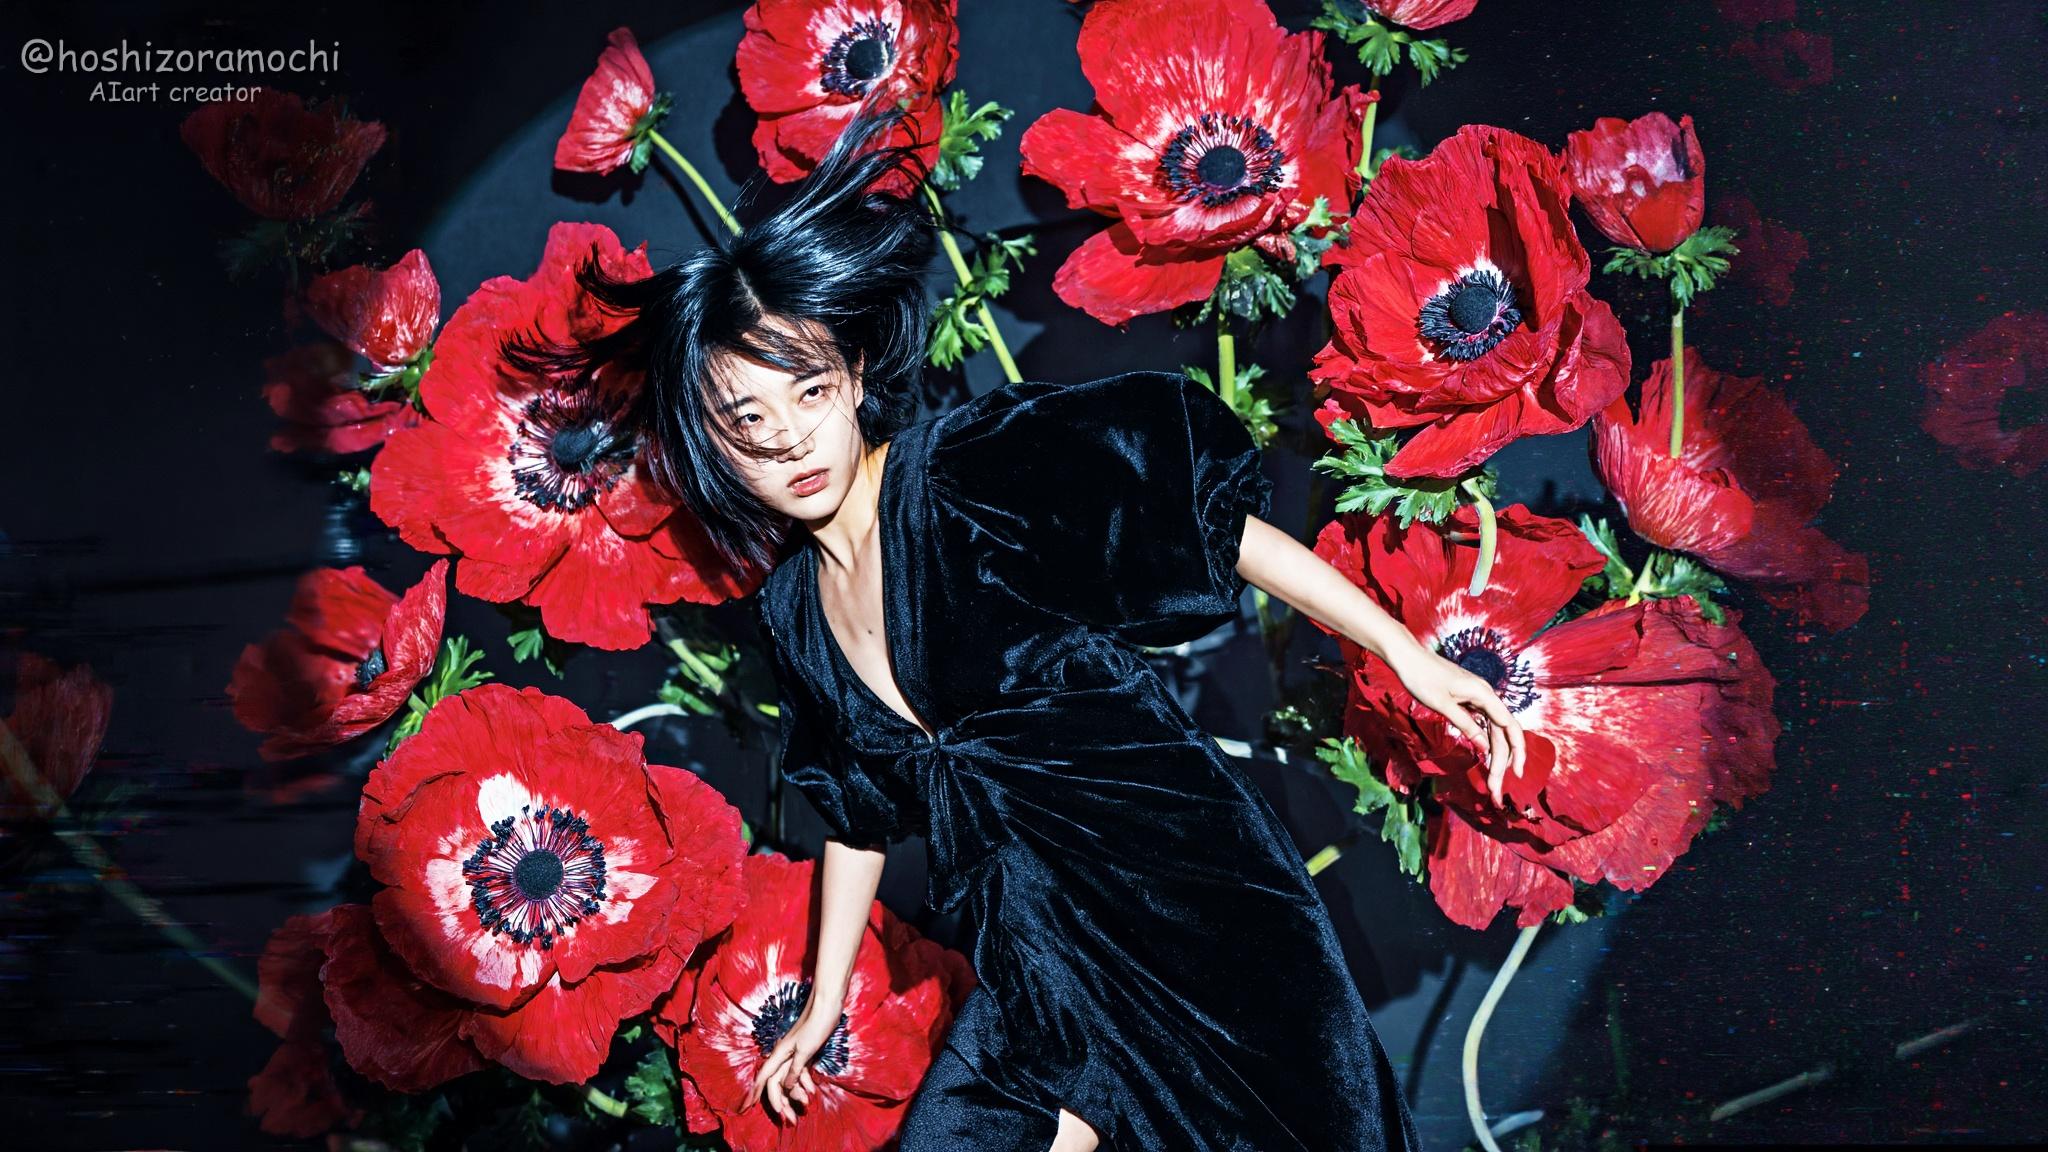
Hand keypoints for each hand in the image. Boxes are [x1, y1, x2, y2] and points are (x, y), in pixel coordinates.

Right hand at [745, 999, 838, 1123]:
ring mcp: (794, 1053)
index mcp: (780, 1054)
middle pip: (777, 1083)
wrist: (828, 1003)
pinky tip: (812, 1093)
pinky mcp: (805, 1051)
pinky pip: (800, 1072)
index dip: (754, 1093)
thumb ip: (795, 1069)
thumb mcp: (806, 1050)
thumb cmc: (816, 1024)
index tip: (746, 1107)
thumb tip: (785, 1086)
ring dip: (796, 1094)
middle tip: (790, 1121)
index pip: (763, 1078)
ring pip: (790, 1079)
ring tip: (806, 1107)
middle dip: (782, 1103)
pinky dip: (805, 1083)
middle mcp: (783, 1055)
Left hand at [1385, 642, 1526, 806]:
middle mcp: (1486, 696)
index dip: (1515, 752)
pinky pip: (1484, 723)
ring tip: (1493, 780)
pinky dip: (1486, 741)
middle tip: (1495, 789)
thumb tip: (1485, 747)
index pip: (1509, 727)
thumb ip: (1465, 724)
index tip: (1515, 774)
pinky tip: (1487, 757)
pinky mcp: (1468, 700)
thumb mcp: (1442, 704)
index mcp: (1484, 695)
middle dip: (1503, 761)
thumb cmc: (1422, 677)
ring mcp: (1478, 698)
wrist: (1408, 656)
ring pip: (1494, 729)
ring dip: (1495, 754)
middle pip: (1503, 732)